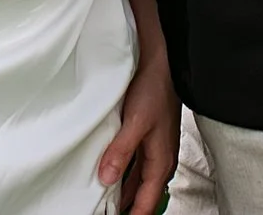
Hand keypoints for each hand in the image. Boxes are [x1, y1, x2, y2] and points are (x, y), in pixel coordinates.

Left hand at [100, 51, 176, 213]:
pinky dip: (120, 174)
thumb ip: (122, 150)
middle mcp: (158, 158)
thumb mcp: (137, 121)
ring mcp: (151, 148)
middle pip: (141, 194)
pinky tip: (105, 174)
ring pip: (135, 180)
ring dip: (121, 191)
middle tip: (104, 211)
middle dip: (126, 207)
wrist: (160, 62)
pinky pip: (131, 165)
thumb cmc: (155, 88)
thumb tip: (107, 177)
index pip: (146, 201)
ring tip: (102, 202)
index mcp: (161, 160)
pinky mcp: (143, 137)